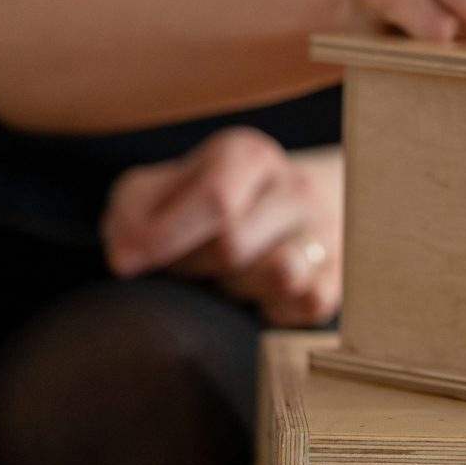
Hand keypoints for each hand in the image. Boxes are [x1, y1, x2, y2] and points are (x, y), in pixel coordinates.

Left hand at [100, 128, 343, 325]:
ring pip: (279, 275)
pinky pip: (307, 304)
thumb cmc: (205, 203)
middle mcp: (296, 186)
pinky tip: (257, 293)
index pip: (215, 200)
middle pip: (233, 246)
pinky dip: (274, 309)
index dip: (164, 238)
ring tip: (226, 275)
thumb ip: (129, 213)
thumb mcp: (159, 191)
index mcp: (248, 155)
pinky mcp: (339, 276)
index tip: (127, 264)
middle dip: (193, 266)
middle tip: (184, 264)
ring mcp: (325, 231)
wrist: (283, 207)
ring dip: (237, 288)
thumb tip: (126, 256)